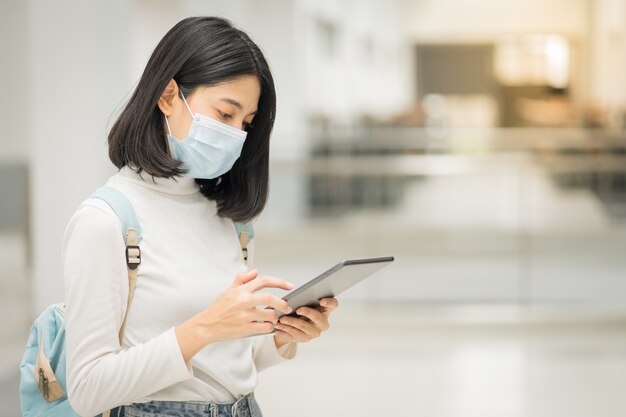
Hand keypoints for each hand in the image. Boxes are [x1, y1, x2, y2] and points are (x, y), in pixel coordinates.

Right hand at [175, 269, 292, 362]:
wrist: (206, 326)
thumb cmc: (218, 308)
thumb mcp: (229, 290)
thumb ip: (242, 279)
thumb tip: (255, 272)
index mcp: (241, 290)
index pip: (264, 280)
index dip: (279, 282)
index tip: (289, 286)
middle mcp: (244, 301)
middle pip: (269, 298)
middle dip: (282, 303)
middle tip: (287, 307)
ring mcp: (245, 315)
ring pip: (269, 315)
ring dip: (275, 317)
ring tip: (273, 318)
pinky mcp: (245, 328)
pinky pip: (265, 327)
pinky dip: (269, 327)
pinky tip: (267, 326)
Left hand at [273, 298, 338, 346]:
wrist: (292, 327)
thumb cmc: (299, 310)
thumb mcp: (302, 303)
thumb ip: (303, 299)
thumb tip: (294, 298)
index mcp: (326, 310)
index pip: (333, 304)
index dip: (329, 302)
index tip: (321, 301)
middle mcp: (323, 322)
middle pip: (317, 317)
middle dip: (307, 312)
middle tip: (298, 309)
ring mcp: (315, 332)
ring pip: (304, 326)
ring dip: (292, 321)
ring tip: (282, 318)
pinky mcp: (305, 339)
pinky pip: (295, 333)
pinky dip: (286, 328)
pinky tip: (279, 325)